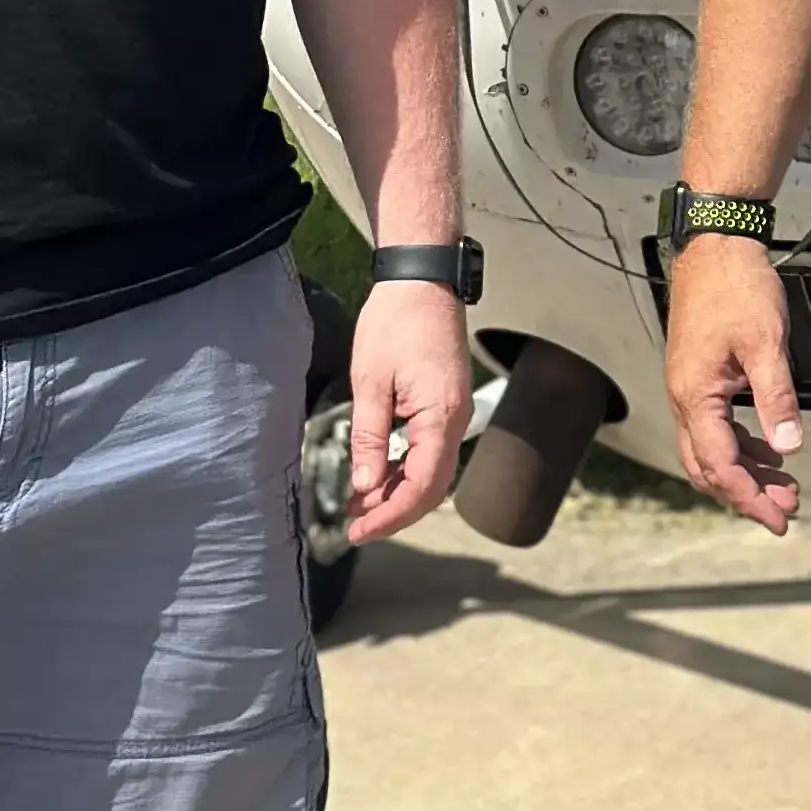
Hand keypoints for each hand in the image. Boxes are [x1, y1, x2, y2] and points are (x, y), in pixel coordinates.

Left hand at [344, 281, 472, 544]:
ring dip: (399, 492)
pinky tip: (379, 473)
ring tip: (359, 505)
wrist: (423, 279)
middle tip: (353, 525)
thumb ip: (369, 438)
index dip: (390, 516)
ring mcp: (456, 411)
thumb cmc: (396, 322)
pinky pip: (431, 450)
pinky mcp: (448, 403)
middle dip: (394, 512)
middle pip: (432, 487)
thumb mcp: (371, 381)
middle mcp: (457, 420)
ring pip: (432, 471)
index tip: (356, 531)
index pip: (421, 487)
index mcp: (440, 417)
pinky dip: (407, 469)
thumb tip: (365, 487)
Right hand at [665, 237, 803, 535]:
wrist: (716, 244)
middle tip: (784, 511)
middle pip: (708, 467)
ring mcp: (688, 387)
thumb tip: (788, 446)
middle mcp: (684, 398)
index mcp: (695, 395)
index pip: (720, 465)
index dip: (749, 498)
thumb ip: (777, 397)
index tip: (777, 519)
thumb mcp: (765, 342)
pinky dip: (740, 446)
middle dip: (745, 494)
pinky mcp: (699, 376)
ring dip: (744, 472)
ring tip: (784, 486)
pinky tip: (768, 449)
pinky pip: (714, 427)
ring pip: (710, 449)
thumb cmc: (737, 287)